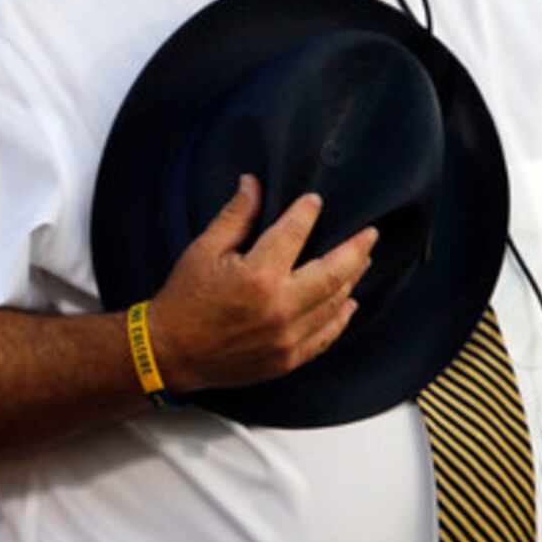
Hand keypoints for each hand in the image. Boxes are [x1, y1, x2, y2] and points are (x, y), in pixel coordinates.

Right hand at [147, 176, 379, 392]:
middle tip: (370, 233)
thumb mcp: (203, 250)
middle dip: (356, 249)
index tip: (315, 201)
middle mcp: (280, 308)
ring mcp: (287, 338)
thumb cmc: (184, 298)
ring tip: (362, 260)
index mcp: (258, 275)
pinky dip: (340, 318)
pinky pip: (326, 336)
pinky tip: (348, 302)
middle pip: (334, 272)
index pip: (295, 233)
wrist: (170, 353)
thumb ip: (235, 216)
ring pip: (335, 304)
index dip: (307, 212)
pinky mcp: (288, 359)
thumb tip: (253, 182)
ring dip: (352, 279)